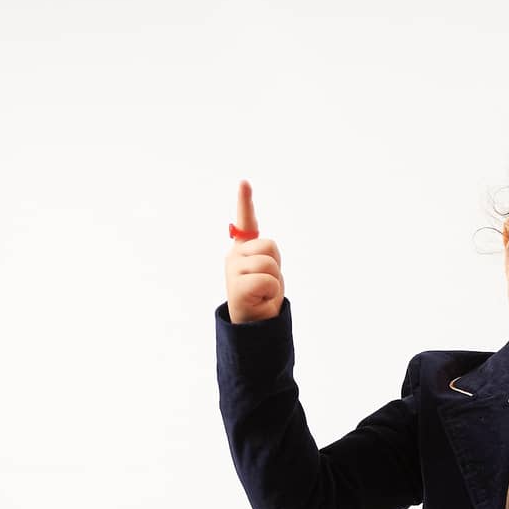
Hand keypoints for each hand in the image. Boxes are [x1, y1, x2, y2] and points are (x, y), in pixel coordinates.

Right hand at [224, 179, 284, 322]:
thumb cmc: (262, 298)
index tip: (244, 183)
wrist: (255, 326)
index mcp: (242, 250)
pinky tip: (260, 300)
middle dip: (276, 265)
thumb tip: (265, 255)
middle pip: (270, 246)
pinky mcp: (236, 287)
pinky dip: (271, 293)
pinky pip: (267, 280)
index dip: (245, 202)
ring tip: (264, 293)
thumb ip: (264, 255)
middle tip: (267, 284)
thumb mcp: (266, 271)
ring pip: (269, 263)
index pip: (245, 223)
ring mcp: (233, 271)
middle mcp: (234, 256)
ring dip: (274, 281)